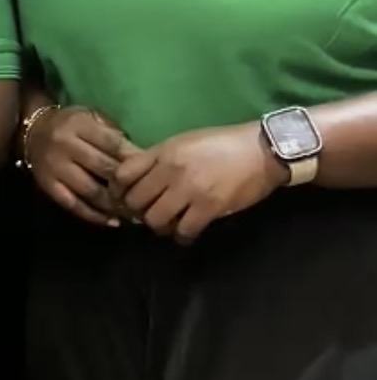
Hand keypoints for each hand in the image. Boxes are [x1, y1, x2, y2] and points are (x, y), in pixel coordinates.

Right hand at [26, 106, 136, 226]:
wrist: (32, 132)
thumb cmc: (69, 124)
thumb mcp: (89, 116)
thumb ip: (111, 132)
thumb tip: (138, 156)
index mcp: (79, 125)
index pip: (112, 144)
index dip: (134, 158)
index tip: (152, 171)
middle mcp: (66, 146)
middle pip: (103, 168)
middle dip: (127, 183)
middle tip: (148, 195)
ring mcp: (56, 168)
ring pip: (91, 190)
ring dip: (114, 204)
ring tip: (134, 212)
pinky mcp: (49, 186)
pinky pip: (74, 205)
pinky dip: (94, 216)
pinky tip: (112, 222)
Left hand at [112, 122, 284, 243]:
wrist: (261, 150)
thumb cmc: (221, 145)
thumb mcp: (184, 143)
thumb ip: (159, 159)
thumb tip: (136, 179)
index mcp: (163, 151)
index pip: (123, 174)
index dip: (118, 191)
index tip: (124, 199)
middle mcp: (171, 170)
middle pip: (136, 201)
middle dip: (138, 212)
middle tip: (149, 214)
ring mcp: (190, 189)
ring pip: (155, 220)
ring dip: (159, 226)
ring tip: (169, 223)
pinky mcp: (209, 206)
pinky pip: (183, 231)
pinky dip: (181, 236)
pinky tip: (186, 231)